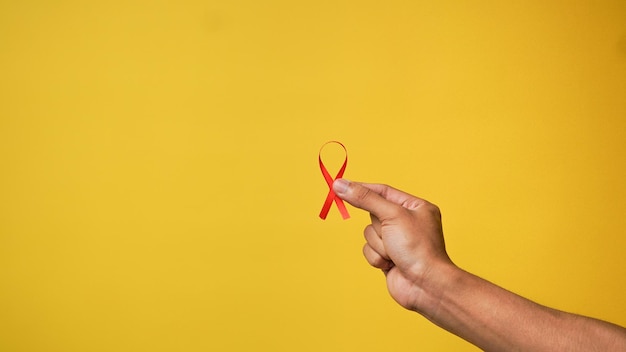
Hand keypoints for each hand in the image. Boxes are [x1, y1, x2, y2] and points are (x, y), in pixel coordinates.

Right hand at [333, 179, 454, 311]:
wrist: (425, 285)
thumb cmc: (417, 247)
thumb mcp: (391, 215)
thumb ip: (364, 199)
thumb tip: (340, 184)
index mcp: (415, 207)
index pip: (383, 191)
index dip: (362, 189)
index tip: (341, 185)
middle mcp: (407, 222)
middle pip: (373, 214)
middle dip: (378, 227)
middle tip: (390, 234)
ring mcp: (397, 241)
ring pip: (369, 234)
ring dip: (378, 244)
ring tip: (394, 253)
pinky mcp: (389, 257)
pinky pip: (369, 250)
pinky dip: (377, 257)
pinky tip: (391, 264)